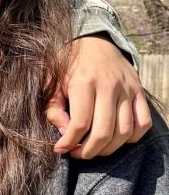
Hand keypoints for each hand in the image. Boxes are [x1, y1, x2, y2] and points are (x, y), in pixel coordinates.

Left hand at [46, 35, 151, 158]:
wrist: (93, 40)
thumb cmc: (67, 64)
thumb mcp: (51, 81)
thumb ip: (54, 108)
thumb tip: (65, 134)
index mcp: (84, 82)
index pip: (80, 123)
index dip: (69, 142)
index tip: (60, 150)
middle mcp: (109, 86)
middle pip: (104, 131)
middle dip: (89, 151)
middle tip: (77, 154)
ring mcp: (128, 90)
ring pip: (125, 131)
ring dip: (109, 148)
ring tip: (93, 149)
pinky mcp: (140, 92)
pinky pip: (143, 122)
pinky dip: (132, 137)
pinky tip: (115, 139)